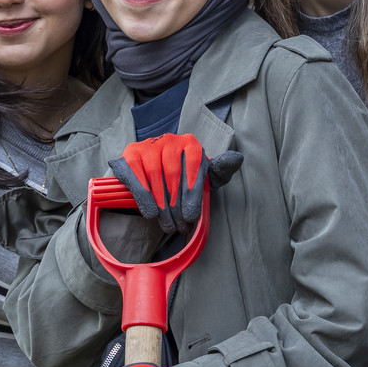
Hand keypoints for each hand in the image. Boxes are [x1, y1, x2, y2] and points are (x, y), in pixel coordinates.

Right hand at [108, 133, 242, 232]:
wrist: (151, 174)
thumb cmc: (183, 178)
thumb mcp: (204, 176)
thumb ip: (220, 170)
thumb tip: (237, 158)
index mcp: (190, 143)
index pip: (194, 165)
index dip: (193, 194)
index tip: (192, 216)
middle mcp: (169, 139)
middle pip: (173, 173)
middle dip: (178, 205)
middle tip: (180, 227)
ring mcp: (148, 145)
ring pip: (155, 175)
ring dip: (162, 205)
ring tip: (167, 226)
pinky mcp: (130, 154)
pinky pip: (136, 176)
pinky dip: (144, 197)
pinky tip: (150, 214)